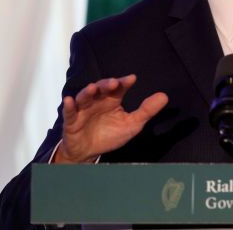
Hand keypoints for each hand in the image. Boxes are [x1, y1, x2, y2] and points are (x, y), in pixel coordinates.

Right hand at [53, 75, 167, 162]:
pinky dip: (68, 106)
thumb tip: (164, 96)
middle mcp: (97, 101)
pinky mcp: (71, 121)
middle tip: (114, 83)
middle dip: (107, 84)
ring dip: (88, 91)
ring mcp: (83, 110)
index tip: (132, 79)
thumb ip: (146, 111)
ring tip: (93, 88)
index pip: (118, 88)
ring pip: (84, 97)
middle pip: (101, 89)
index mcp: (112, 100)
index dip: (124, 83)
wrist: (89, 153)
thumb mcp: (132, 124)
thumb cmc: (109, 135)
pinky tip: (69, 100)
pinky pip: (69, 112)